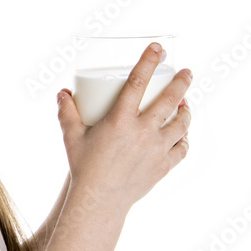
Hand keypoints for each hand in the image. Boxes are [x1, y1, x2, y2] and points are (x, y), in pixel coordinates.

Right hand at [56, 42, 191, 214]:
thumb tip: (63, 93)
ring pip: (182, 123)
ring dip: (186, 110)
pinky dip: (184, 138)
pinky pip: (182, 148)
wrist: (99, 202)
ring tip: (185, 103)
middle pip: (170, 100)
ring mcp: (156, 149)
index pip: (138, 82)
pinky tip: (182, 133)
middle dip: (182, 82)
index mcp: (119, 120)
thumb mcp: (71, 136)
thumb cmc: (84, 167)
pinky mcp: (164, 166)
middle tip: (187, 72)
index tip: (158, 48)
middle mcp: (142, 132)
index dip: (149, 61)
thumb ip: (66, 112)